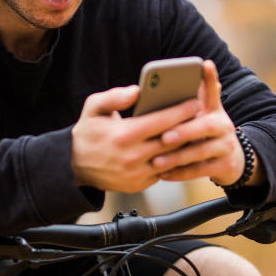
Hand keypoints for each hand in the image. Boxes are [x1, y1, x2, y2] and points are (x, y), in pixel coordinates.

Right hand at [70, 85, 199, 192]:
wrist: (74, 166)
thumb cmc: (87, 133)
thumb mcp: (93, 108)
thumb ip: (114, 97)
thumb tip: (136, 90)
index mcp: (124, 135)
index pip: (161, 121)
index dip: (181, 111)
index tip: (195, 102)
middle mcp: (133, 156)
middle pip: (171, 140)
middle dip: (189, 126)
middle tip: (202, 114)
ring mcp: (137, 174)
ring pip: (171, 158)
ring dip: (186, 145)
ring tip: (197, 130)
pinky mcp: (139, 184)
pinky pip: (164, 171)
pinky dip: (174, 160)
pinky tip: (182, 147)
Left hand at [150, 61, 264, 187]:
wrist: (234, 161)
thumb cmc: (207, 134)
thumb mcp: (205, 115)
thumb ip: (193, 100)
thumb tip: (181, 78)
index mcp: (215, 110)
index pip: (213, 91)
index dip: (211, 78)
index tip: (205, 64)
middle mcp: (224, 126)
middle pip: (206, 126)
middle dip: (184, 131)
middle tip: (165, 137)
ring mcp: (226, 147)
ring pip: (201, 152)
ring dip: (177, 157)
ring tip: (157, 161)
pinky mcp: (224, 167)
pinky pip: (200, 171)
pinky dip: (180, 173)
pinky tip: (163, 175)